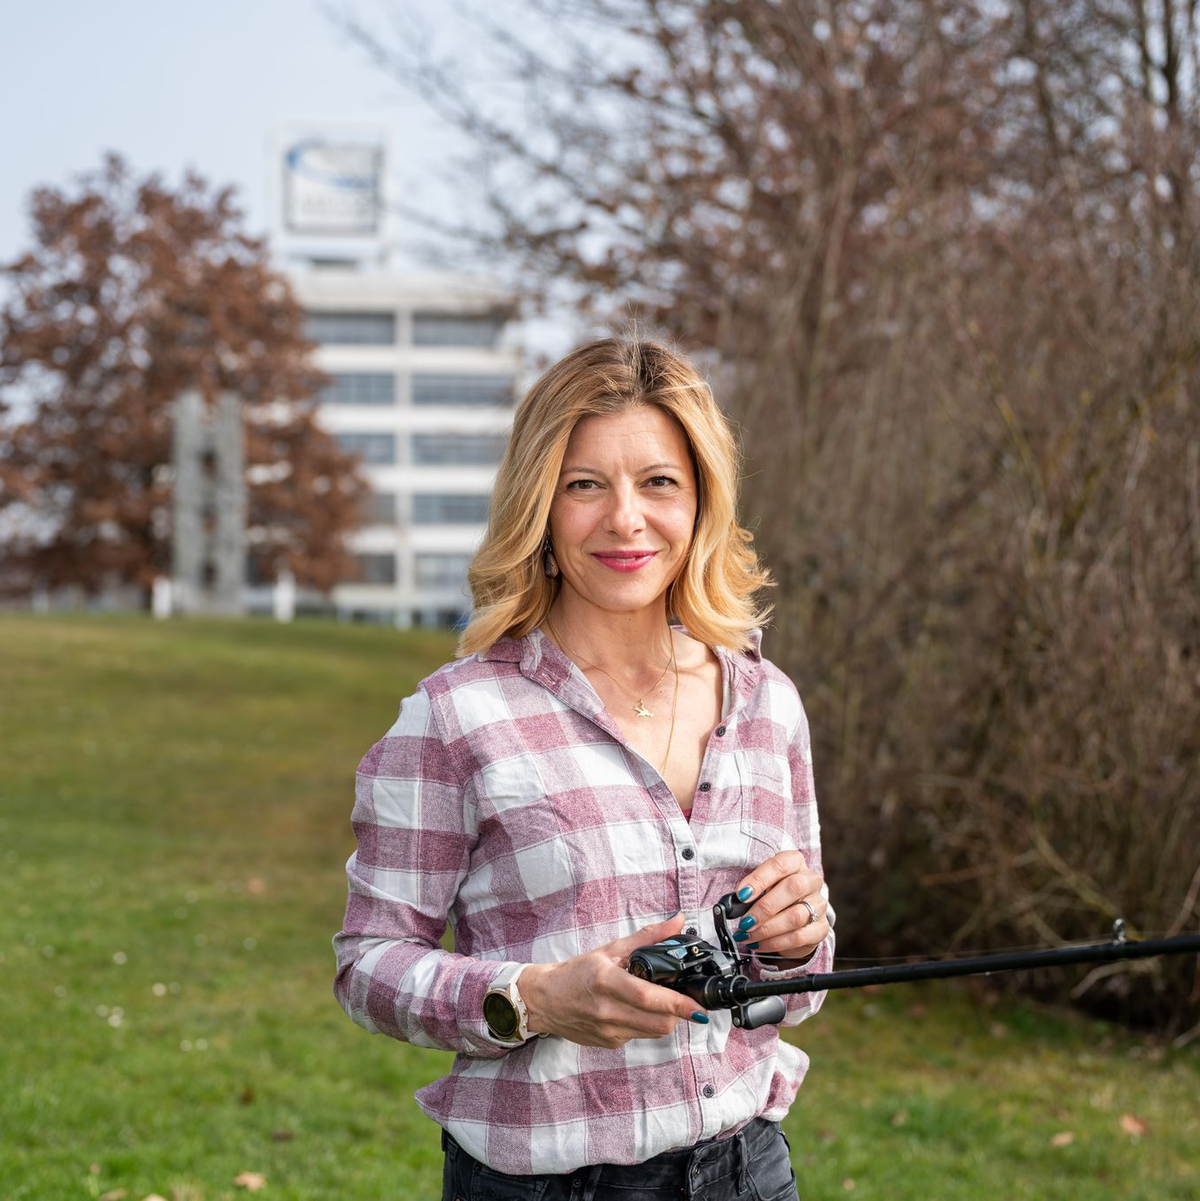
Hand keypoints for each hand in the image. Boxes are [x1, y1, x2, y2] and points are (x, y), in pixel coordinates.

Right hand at [519, 912, 707, 1047]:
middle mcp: (607, 1010)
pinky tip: (637, 1010)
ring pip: (654, 1032)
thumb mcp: (611, 949)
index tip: (699, 1007)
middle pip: (658, 1021)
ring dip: (666, 1018)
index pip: (648, 997)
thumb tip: (678, 922)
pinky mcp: (609, 1044)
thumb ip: (648, 937)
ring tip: (659, 1001)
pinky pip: (640, 1036)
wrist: (546, 1000)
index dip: (678, 1004)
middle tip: (683, 997)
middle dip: (678, 1012)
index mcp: (606, 980)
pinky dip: (648, 1024)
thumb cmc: (578, 972)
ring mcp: (608, 1031)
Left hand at [733, 851, 829, 962]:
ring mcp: (819, 904)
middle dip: (764, 908)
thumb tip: (734, 904)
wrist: (794, 919)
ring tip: (747, 935)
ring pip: (795, 916)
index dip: (759, 879)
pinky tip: (760, 944)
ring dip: (767, 929)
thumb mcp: (762, 887)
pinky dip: (775, 943)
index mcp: (795, 862)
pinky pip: (799, 937)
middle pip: (793, 888)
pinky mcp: (821, 928)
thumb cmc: (773, 896)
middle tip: (744, 922)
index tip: (741, 895)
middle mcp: (811, 880)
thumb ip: (751, 892)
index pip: (779, 865)